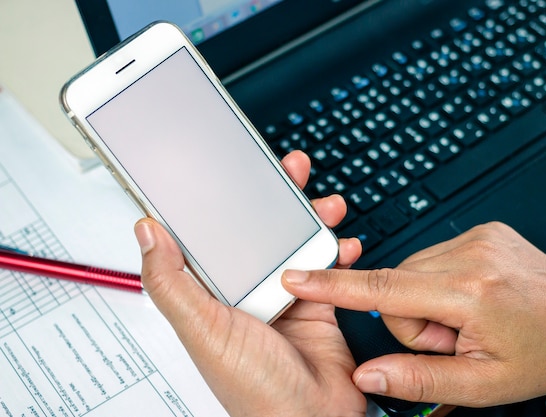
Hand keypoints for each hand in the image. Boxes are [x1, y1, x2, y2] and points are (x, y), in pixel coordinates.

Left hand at [135, 150, 365, 416]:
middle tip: (288, 170)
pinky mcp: (317, 303)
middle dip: (276, 198)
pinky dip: (338, 250)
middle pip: (259, 231)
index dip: (220, 200)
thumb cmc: (254, 389)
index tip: (230, 171)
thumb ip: (171, 282)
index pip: (212, 235)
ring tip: (324, 204)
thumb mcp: (203, 330)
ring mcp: (283, 295)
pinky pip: (327, 266)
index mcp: (213, 293)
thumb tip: (146, 232)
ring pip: (296, 242)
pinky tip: (343, 242)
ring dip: (312, 219)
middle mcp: (247, 290)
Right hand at [284, 222, 545, 406]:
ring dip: (426, 301)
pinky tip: (470, 298)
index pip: (383, 290)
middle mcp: (471, 255)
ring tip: (465, 319)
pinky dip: (439, 283)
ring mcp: (476, 237)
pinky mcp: (479, 230)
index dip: (333, 285)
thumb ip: (419, 379)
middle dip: (412, 319)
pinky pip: (431, 258)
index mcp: (471, 293)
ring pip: (411, 271)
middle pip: (395, 285)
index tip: (298, 275)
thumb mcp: (483, 385)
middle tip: (452, 338)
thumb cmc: (545, 352)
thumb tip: (368, 375)